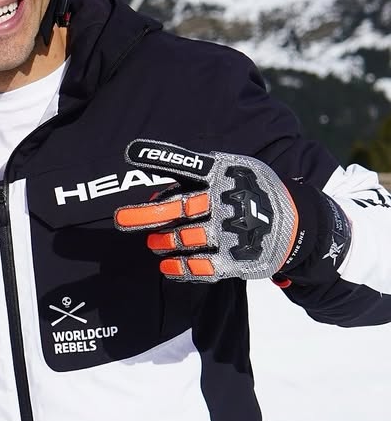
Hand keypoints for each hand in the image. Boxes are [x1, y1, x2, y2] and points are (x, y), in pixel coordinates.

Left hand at [114, 139, 350, 283]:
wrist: (300, 224)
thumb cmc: (248, 193)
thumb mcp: (231, 173)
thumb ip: (193, 184)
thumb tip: (153, 199)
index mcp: (224, 174)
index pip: (188, 163)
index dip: (160, 156)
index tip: (131, 151)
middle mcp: (227, 201)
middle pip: (179, 207)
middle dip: (145, 215)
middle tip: (120, 219)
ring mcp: (233, 231)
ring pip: (185, 238)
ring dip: (163, 242)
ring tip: (154, 243)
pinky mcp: (238, 259)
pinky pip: (201, 267)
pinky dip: (179, 268)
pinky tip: (166, 266)